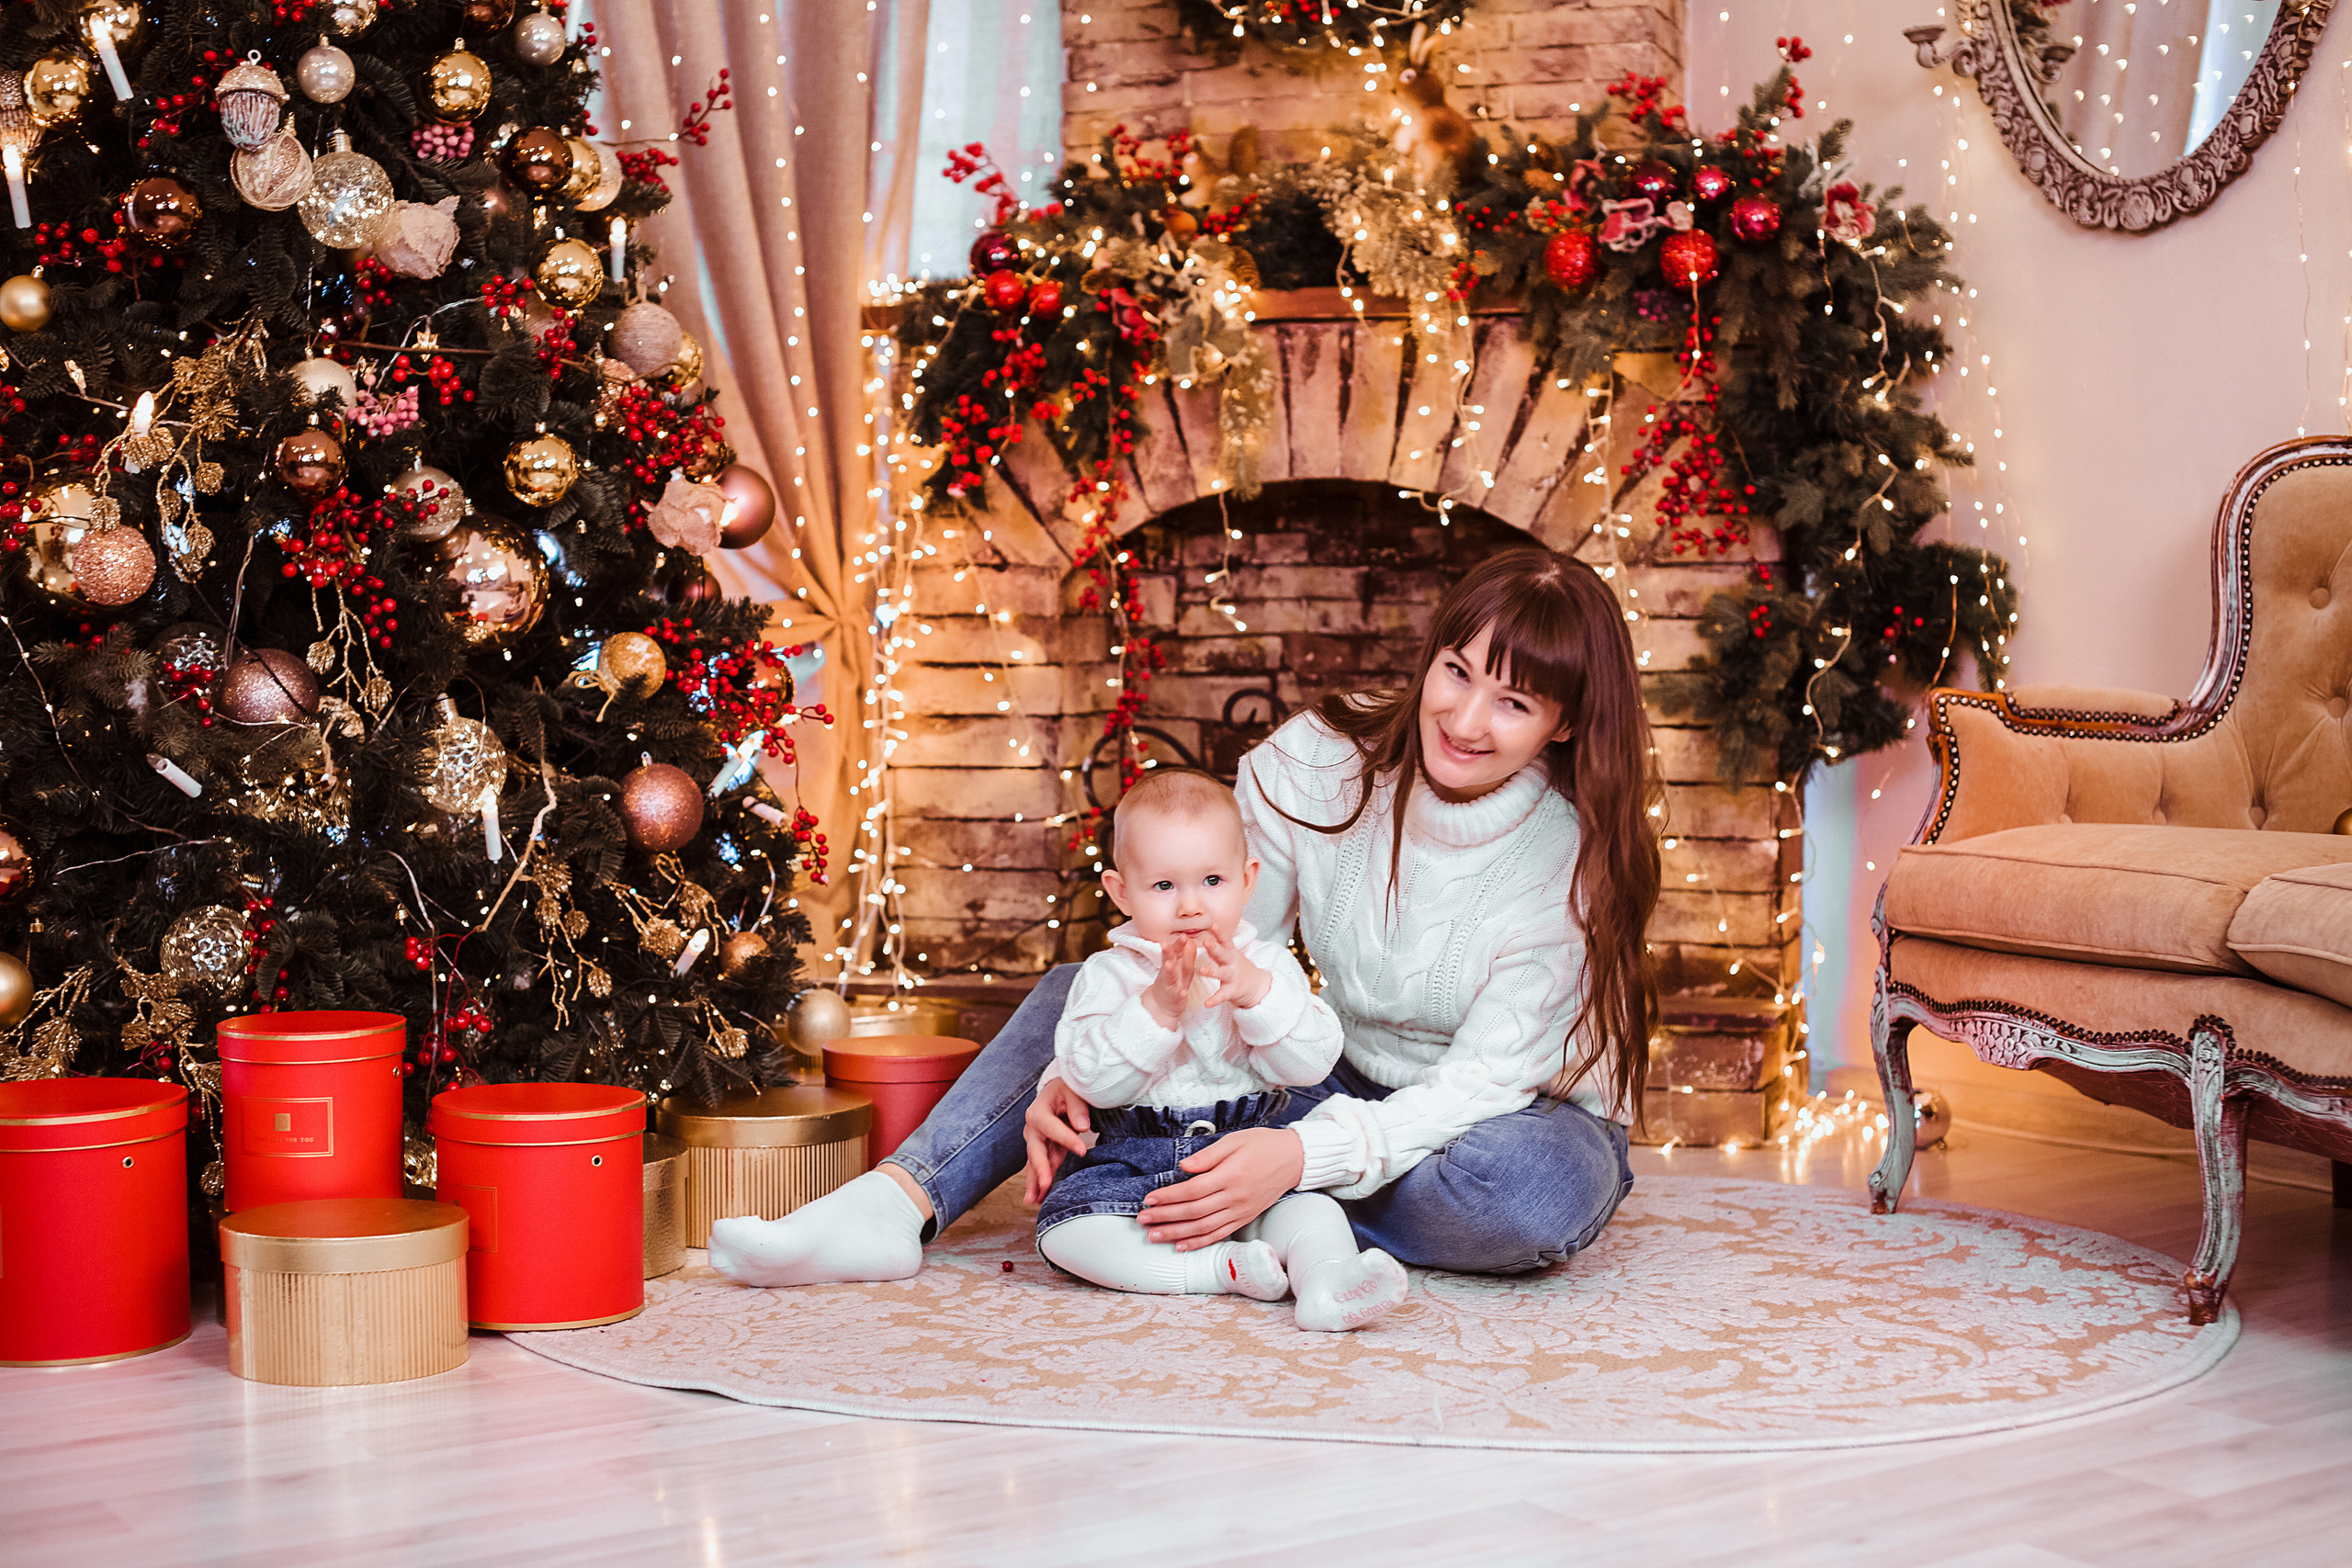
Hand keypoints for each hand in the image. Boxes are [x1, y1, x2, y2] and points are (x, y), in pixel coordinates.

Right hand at [1021, 1076, 1092, 1205]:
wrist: (1060, 1090)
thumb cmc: (1067, 1089)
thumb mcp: (1072, 1090)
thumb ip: (1077, 1107)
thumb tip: (1082, 1126)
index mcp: (1038, 1112)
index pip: (1051, 1128)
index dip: (1066, 1139)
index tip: (1082, 1151)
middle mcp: (1033, 1129)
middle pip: (1036, 1151)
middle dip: (1041, 1169)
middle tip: (1046, 1184)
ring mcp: (1037, 1142)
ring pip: (1035, 1165)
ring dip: (1035, 1183)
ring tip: (1033, 1201)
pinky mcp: (1045, 1150)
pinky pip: (1041, 1168)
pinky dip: (1040, 1183)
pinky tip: (1038, 1200)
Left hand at [1139, 1127, 1304, 1248]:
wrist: (1294, 1159)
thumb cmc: (1262, 1145)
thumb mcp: (1234, 1140)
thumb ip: (1208, 1156)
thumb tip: (1183, 1167)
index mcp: (1230, 1175)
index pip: (1192, 1190)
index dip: (1168, 1197)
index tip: (1149, 1199)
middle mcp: (1235, 1197)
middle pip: (1194, 1212)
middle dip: (1165, 1217)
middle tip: (1143, 1220)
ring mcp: (1241, 1211)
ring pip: (1204, 1228)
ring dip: (1177, 1234)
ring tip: (1155, 1236)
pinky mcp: (1245, 1218)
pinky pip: (1219, 1234)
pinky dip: (1200, 1242)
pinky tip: (1181, 1246)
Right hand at [1141, 933, 1194, 1029]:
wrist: (1163, 1002)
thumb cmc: (1175, 981)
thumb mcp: (1182, 967)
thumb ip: (1186, 954)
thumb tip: (1190, 939)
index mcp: (1173, 962)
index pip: (1175, 950)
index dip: (1178, 943)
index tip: (1183, 934)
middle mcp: (1169, 971)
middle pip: (1168, 960)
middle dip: (1167, 952)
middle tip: (1166, 944)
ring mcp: (1170, 984)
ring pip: (1169, 976)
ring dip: (1169, 970)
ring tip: (1169, 965)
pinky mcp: (1173, 996)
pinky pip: (1176, 994)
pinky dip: (1179, 993)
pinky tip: (1182, 992)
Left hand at [1194, 927, 1270, 1009]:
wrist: (1256, 986)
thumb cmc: (1237, 967)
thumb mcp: (1231, 954)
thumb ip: (1219, 945)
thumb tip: (1207, 930)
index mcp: (1230, 953)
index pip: (1225, 940)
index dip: (1220, 932)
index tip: (1213, 924)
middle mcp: (1232, 963)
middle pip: (1223, 954)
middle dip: (1215, 948)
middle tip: (1206, 941)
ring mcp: (1233, 977)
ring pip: (1222, 973)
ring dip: (1212, 971)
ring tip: (1201, 970)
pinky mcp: (1231, 991)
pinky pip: (1222, 995)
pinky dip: (1214, 1000)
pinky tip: (1206, 1004)